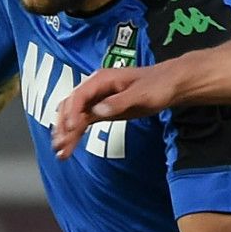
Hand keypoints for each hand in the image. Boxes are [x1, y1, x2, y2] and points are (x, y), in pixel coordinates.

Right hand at [52, 65, 176, 158]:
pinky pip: (84, 121)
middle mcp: (95, 88)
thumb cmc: (158, 85)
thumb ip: (118, 103)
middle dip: (64, 126)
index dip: (72, 112)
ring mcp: (98, 99)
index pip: (79, 96)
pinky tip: (69, 145)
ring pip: (75, 115)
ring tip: (60, 151)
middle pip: (71, 106)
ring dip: (66, 132)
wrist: (171, 84)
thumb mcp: (141, 94)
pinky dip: (76, 132)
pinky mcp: (103, 109)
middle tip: (60, 146)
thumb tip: (97, 112)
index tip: (71, 128)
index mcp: (102, 79)